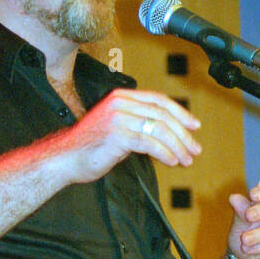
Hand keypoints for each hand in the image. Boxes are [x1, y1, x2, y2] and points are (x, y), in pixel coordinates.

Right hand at [59, 89, 201, 182]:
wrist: (65, 158)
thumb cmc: (90, 147)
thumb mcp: (117, 128)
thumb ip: (138, 125)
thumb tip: (166, 136)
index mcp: (121, 97)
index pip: (158, 100)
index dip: (180, 112)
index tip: (194, 126)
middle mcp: (121, 103)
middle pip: (162, 115)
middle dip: (183, 134)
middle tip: (194, 150)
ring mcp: (119, 118)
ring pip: (159, 129)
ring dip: (177, 147)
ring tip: (185, 160)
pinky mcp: (118, 135)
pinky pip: (149, 143)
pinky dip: (165, 153)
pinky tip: (171, 162)